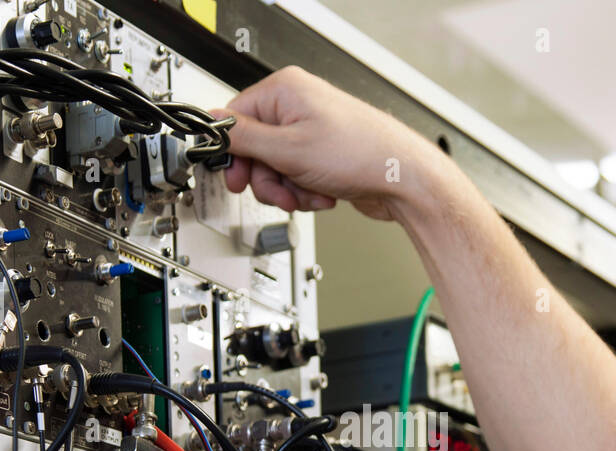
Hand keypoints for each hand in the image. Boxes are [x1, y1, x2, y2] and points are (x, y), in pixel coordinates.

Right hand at [211, 65, 449, 221]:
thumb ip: (245, 138)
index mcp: (284, 91)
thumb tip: (213, 124)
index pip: (236, 118)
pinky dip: (306, 192)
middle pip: (255, 150)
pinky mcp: (322, 156)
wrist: (403, 180)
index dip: (234, 153)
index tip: (236, 176)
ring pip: (275, 170)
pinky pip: (296, 178)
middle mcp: (297, 107)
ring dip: (289, 190)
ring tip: (309, 193)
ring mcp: (311, 133)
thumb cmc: (361, 154)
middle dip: (268, 179)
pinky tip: (323, 194)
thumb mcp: (289, 149)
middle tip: (281, 191)